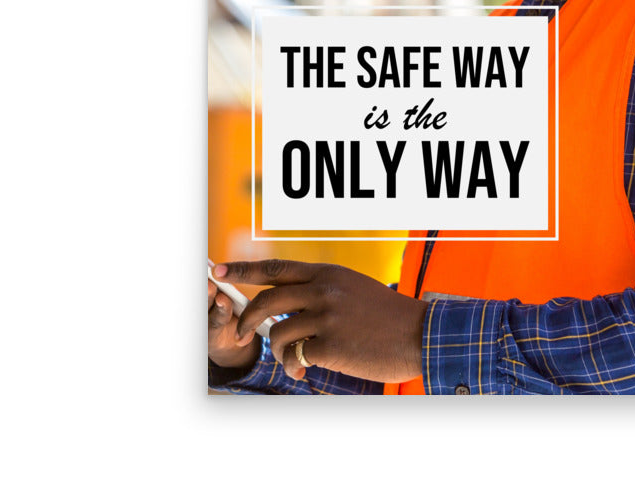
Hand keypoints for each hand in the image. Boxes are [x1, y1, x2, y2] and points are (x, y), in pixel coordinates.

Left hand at [215, 259, 428, 383]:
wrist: (416, 333)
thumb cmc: (384, 315)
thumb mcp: (351, 289)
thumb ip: (319, 291)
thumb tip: (281, 305)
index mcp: (328, 273)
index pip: (276, 267)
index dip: (242, 269)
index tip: (217, 271)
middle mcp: (324, 290)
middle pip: (267, 299)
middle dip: (246, 318)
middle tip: (241, 332)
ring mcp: (327, 316)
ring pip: (278, 332)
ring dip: (279, 350)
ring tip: (294, 359)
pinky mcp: (330, 344)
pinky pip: (296, 356)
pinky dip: (295, 365)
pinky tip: (308, 368)